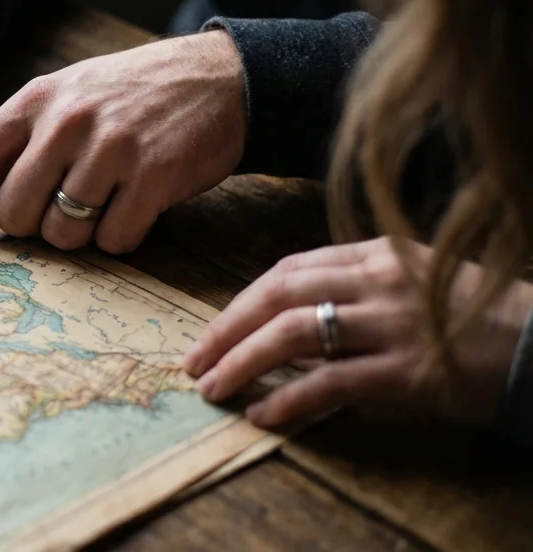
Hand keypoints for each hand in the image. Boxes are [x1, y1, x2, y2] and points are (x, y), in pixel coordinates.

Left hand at [0, 30, 246, 253]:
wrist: (219, 78)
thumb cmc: (130, 97)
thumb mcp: (65, 97)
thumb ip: (16, 139)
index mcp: (32, 103)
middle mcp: (62, 122)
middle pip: (12, 215)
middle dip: (36, 221)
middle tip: (71, 194)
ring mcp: (107, 148)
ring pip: (62, 233)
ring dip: (83, 230)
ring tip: (112, 190)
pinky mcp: (151, 175)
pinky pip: (113, 239)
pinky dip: (124, 233)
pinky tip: (142, 198)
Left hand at [183, 237, 532, 428]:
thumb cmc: (474, 316)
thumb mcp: (412, 281)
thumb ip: (356, 289)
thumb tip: (288, 322)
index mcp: (376, 253)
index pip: (287, 270)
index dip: (241, 301)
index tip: (212, 328)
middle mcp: (378, 280)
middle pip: (276, 294)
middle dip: (225, 328)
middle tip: (194, 359)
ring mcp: (392, 323)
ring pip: (292, 334)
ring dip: (242, 362)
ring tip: (214, 387)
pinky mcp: (406, 369)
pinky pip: (329, 382)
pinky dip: (288, 399)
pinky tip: (263, 414)